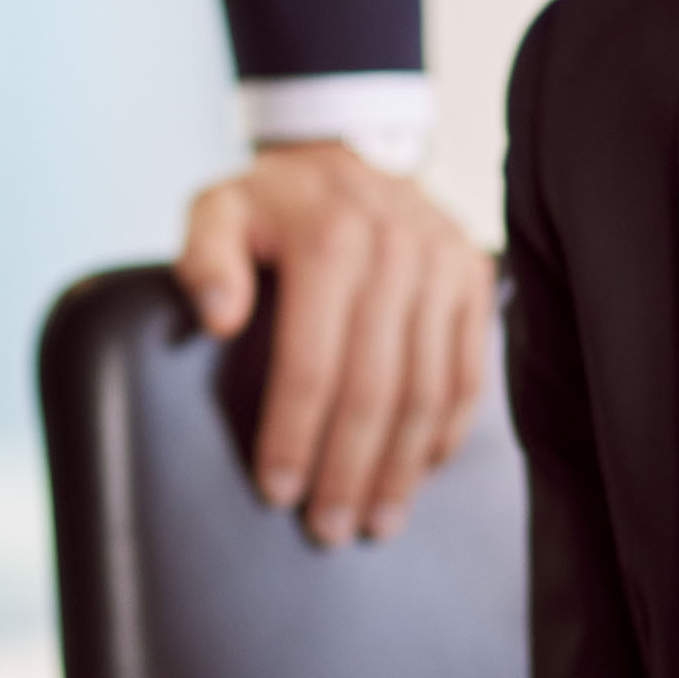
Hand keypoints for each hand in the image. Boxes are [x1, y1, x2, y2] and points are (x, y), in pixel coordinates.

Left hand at [178, 143, 494, 545]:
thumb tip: (216, 318)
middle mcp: (397, 251)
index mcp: (330, 240)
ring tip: (375, 521)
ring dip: (400, 469)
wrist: (347, 150)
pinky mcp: (474, 278)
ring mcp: (444, 265)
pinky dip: (444, 433)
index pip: (313, 365)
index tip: (277, 491)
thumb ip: (204, 258)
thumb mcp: (218, 208)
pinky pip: (466, 373)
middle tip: (329, 528)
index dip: (294, 436)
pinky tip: (416, 472)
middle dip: (349, 471)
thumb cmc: (273, 200)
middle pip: (375, 391)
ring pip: (427, 392)